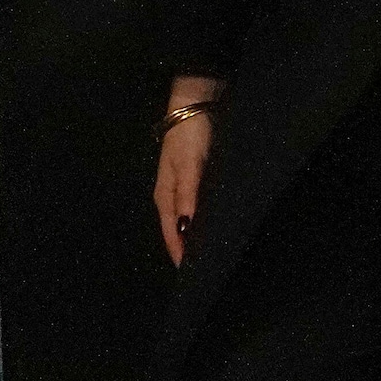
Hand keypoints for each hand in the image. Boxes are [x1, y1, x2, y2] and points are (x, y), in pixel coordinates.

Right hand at [154, 82, 218, 262]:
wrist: (194, 103)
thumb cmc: (190, 135)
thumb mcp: (189, 166)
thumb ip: (188, 198)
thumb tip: (186, 231)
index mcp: (164, 197)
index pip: (171, 236)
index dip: (181, 256)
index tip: (194, 278)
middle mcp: (171, 196)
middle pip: (178, 232)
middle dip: (188, 252)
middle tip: (207, 272)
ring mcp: (182, 188)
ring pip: (187, 221)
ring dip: (196, 237)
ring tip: (212, 256)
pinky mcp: (195, 179)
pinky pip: (196, 209)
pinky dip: (203, 221)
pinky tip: (215, 227)